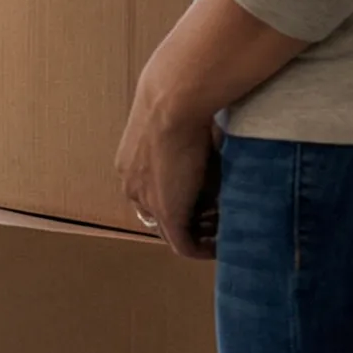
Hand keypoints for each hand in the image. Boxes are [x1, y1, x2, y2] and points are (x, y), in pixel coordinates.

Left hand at [115, 81, 222, 260]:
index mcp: (131, 165)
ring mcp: (147, 200)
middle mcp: (133, 185)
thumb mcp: (177, 128)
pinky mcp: (167, 212)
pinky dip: (202, 249)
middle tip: (215, 219)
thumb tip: (207, 155)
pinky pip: (183, 244)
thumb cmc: (180, 103)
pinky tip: (221, 246)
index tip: (202, 203)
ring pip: (171, 232)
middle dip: (188, 221)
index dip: (178, 202)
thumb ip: (184, 147)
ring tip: (222, 229)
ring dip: (198, 234)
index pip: (151, 195)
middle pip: (158, 216)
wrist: (173, 102)